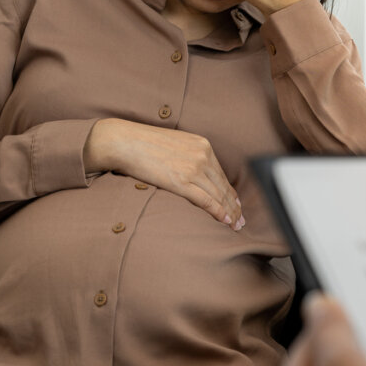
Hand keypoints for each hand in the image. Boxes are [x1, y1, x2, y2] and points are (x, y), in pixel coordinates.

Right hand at [83, 118, 244, 229]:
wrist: (125, 141)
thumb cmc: (145, 143)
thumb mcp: (176, 144)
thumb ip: (190, 156)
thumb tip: (197, 174)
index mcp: (203, 145)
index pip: (222, 175)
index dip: (231, 193)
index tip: (237, 205)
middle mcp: (203, 156)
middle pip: (223, 186)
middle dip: (234, 206)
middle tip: (241, 221)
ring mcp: (193, 168)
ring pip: (218, 195)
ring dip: (229, 212)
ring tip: (235, 225)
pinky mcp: (181, 181)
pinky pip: (206, 200)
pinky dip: (218, 212)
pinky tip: (225, 220)